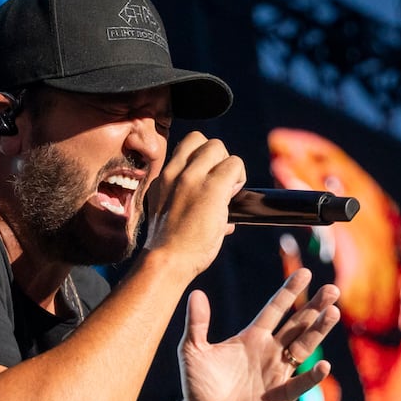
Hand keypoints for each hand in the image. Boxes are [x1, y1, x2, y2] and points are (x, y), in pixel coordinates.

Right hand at [139, 131, 244, 275]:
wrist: (167, 261)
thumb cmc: (170, 250)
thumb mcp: (168, 218)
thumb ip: (187, 207)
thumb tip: (223, 220)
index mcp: (161, 181)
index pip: (183, 150)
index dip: (200, 161)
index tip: (205, 183)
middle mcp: (173, 173)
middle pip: (199, 139)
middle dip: (215, 157)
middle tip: (219, 183)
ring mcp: (191, 177)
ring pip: (216, 145)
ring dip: (227, 165)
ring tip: (227, 189)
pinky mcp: (211, 187)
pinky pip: (234, 164)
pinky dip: (239, 176)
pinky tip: (233, 196)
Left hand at [174, 269, 340, 400]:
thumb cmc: (197, 385)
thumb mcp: (192, 350)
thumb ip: (197, 323)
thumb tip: (196, 293)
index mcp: (252, 337)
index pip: (275, 309)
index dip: (289, 291)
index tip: (305, 272)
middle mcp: (270, 351)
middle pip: (297, 325)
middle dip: (314, 307)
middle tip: (332, 289)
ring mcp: (277, 373)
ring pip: (303, 348)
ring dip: (318, 332)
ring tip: (332, 313)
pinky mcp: (280, 397)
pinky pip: (299, 384)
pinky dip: (311, 376)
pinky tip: (323, 365)